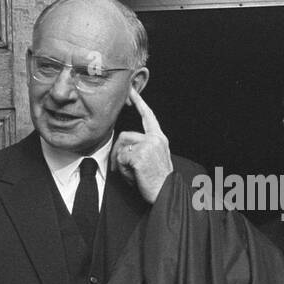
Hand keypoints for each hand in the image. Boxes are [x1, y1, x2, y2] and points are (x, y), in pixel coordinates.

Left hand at [112, 88, 173, 203]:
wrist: (167, 193)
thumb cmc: (159, 181)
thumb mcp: (155, 159)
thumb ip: (144, 147)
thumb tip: (124, 147)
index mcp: (160, 139)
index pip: (148, 116)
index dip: (139, 102)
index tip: (131, 90)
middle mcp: (155, 139)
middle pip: (125, 136)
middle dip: (117, 152)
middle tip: (117, 167)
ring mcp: (148, 146)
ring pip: (121, 148)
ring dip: (121, 163)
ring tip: (131, 175)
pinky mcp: (140, 155)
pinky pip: (121, 158)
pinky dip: (122, 170)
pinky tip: (133, 177)